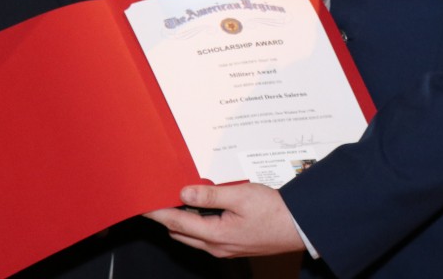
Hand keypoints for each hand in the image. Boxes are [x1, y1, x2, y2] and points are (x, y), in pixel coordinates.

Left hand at [144, 182, 304, 258]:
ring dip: (182, 221)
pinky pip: (207, 236)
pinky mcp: (234, 246)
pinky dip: (197, 224)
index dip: (158, 213)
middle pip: (181, 233)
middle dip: (167, 218)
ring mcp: (225, 249)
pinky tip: (203, 209)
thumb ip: (210, 196)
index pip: (176, 223)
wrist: (299, 227)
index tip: (144, 205)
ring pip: (193, 236)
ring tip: (178, 201)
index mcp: (215, 235)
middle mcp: (217, 247)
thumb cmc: (274, 212)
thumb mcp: (240, 196)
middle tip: (158, 199)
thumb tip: (184, 194)